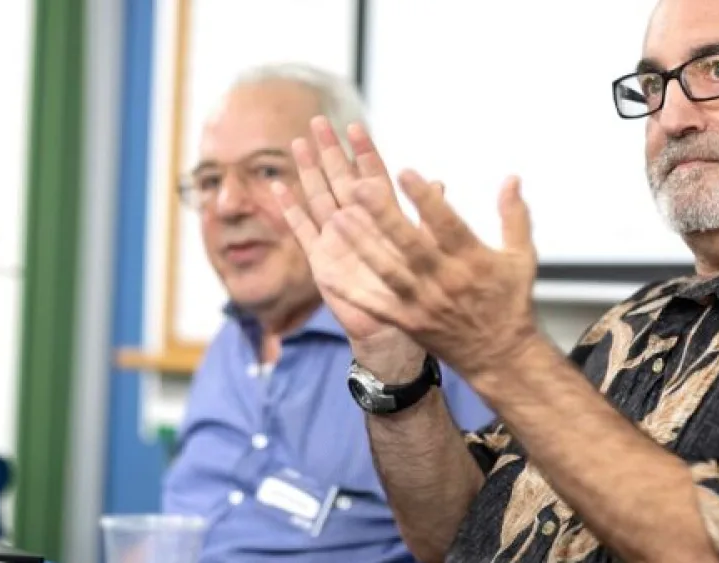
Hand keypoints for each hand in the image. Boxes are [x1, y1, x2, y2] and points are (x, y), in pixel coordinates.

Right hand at [271, 117, 425, 377]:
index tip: (355, 125)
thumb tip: (440, 182)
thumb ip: (427, 217)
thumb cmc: (415, 289)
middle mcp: (358, 223)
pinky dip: (290, 210)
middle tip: (318, 120)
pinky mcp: (321, 260)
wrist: (395, 328)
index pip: (372, 175)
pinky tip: (279, 188)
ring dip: (308, 172)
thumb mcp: (424, 250)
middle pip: (340, 179)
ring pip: (319, 197)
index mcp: (384, 218)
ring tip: (297, 144)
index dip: (364, 151)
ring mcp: (337, 239)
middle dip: (330, 151)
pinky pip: (302, 230)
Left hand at [315, 168, 542, 379]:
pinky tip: (327, 273)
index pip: (447, 224)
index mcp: (473, 261)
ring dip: (361, 245)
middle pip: (410, 244)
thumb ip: (514, 215)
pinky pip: (376, 305)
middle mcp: (446, 280)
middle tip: (357, 186)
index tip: (405, 172)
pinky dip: (351, 291)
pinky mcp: (408, 321)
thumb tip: (511, 178)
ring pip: (388, 270)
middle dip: (384, 215)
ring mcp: (424, 303)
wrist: (499, 356)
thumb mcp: (522, 256)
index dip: (426, 199)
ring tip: (337, 218)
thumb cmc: (509, 300)